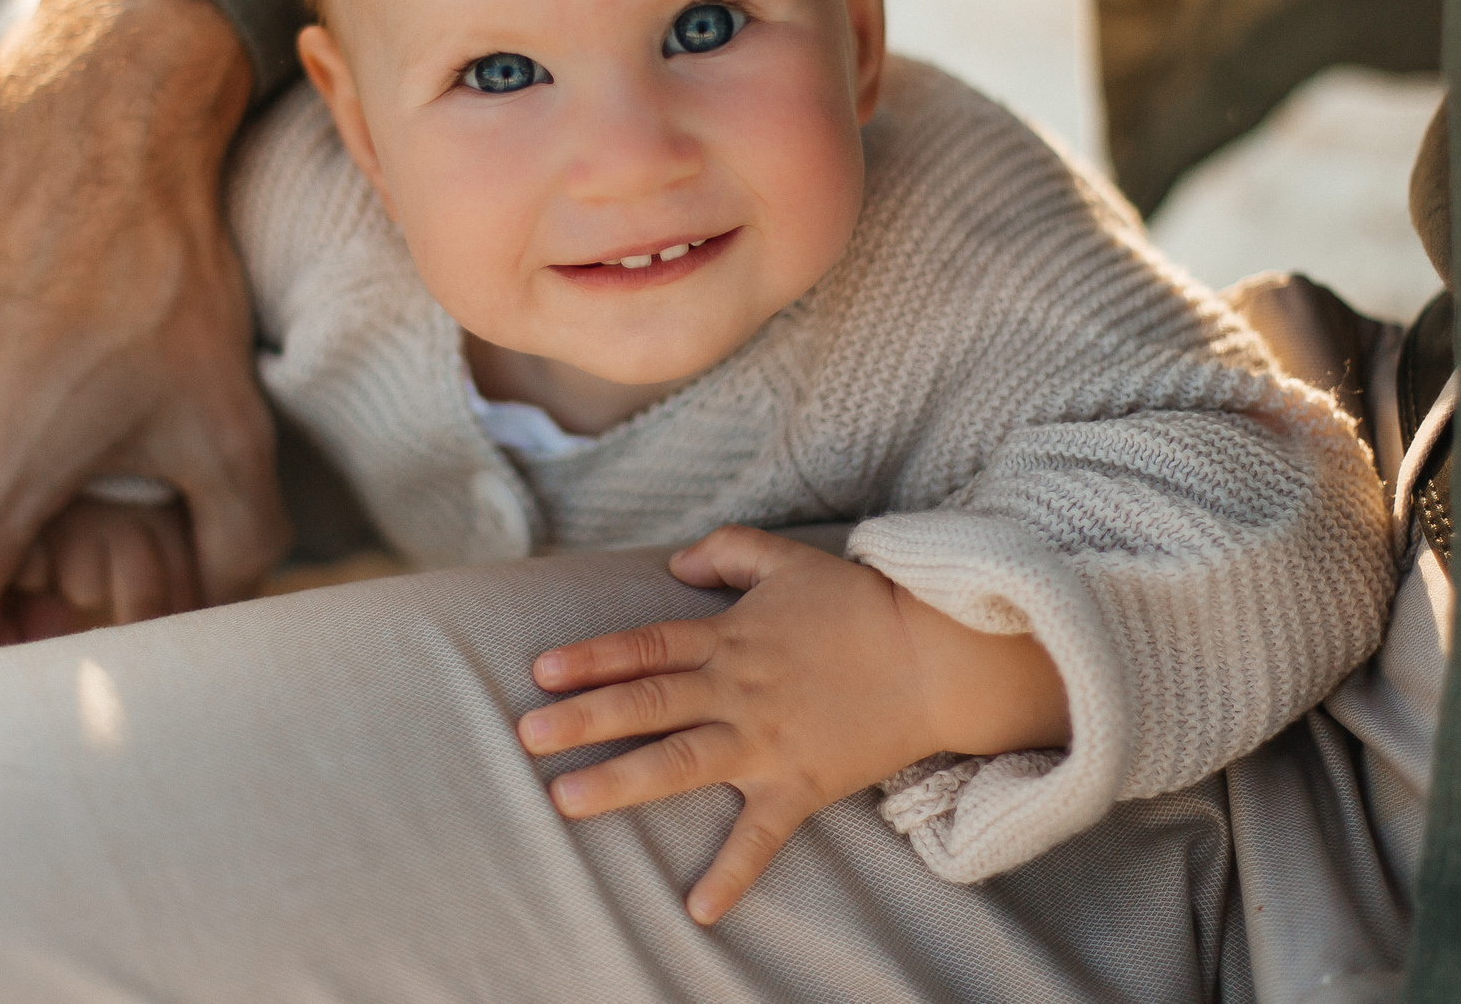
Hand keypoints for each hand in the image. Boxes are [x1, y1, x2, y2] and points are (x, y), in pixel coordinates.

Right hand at [0, 0, 289, 661]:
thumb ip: (235, 549)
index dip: (3, 668)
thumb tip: (219, 605)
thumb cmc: (160, 275)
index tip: (60, 641)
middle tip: (114, 503)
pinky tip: (32, 368)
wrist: (89, 120)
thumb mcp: (229, 425)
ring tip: (74, 417)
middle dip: (31, 561)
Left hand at [517, 526, 1069, 923]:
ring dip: (622, 784)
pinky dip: (731, 873)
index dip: (593, 657)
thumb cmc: (862, 604)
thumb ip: (728, 552)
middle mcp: (736, 689)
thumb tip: (674, 565)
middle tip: (526, 736)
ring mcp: (765, 741)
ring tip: (566, 802)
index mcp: (730, 637)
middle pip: (647, 703)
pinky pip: (761, 836)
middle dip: (583, 720)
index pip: (647, 646)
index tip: (542, 671)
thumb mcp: (789, 560)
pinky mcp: (800, 784)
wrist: (935, 654)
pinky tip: (697, 909)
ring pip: (680, 762)